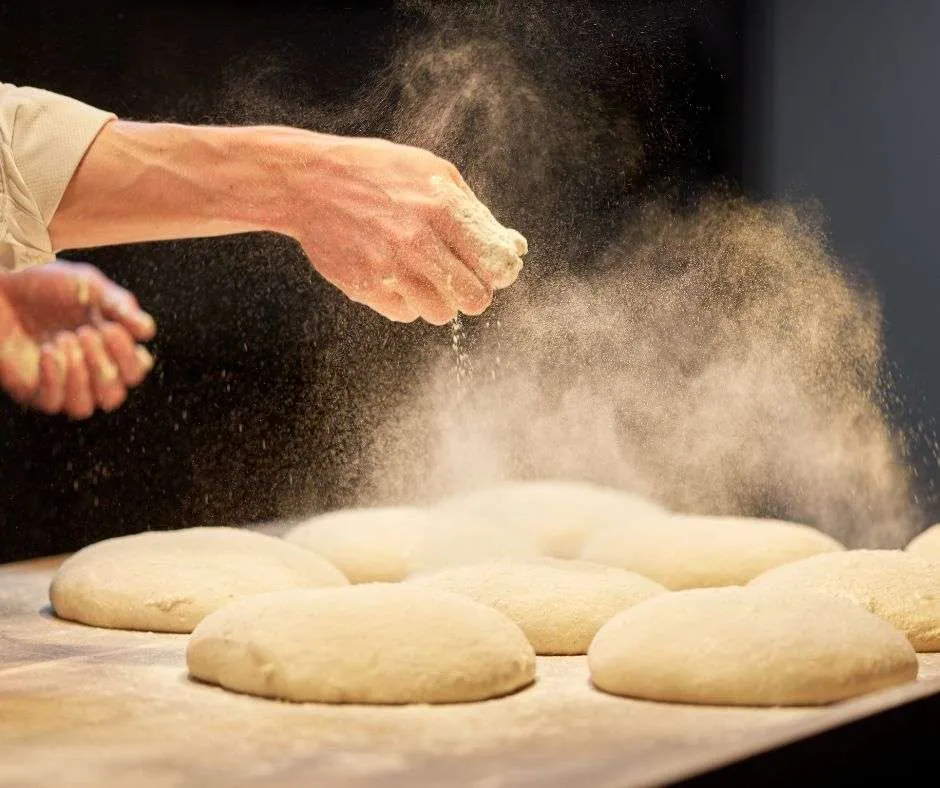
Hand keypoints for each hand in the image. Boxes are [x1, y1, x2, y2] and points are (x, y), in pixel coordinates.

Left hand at [0, 261, 155, 417]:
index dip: (129, 358)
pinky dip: (55, 378)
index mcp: (109, 348)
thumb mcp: (90, 285)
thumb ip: (121, 306)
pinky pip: (52, 403)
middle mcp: (87, 370)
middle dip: (104, 368)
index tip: (112, 329)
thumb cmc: (45, 283)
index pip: (135, 372)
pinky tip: (48, 351)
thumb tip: (148, 330)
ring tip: (65, 340)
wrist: (2, 284)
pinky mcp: (32, 389)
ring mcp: (59, 383)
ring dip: (79, 376)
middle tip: (86, 334)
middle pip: (113, 397)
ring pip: (84, 407)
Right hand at [286, 135, 527, 324]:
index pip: (494, 265)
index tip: (492, 271)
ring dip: (439, 300)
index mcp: (441, 207)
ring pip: (441, 313)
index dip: (499, 273)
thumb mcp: (433, 172)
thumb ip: (475, 211)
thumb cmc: (378, 172)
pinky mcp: (365, 287)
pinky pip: (404, 313)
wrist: (306, 182)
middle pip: (474, 299)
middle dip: (474, 293)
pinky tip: (391, 274)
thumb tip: (515, 248)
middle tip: (460, 278)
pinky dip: (405, 300)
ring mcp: (388, 268)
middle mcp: (416, 241)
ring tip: (422, 274)